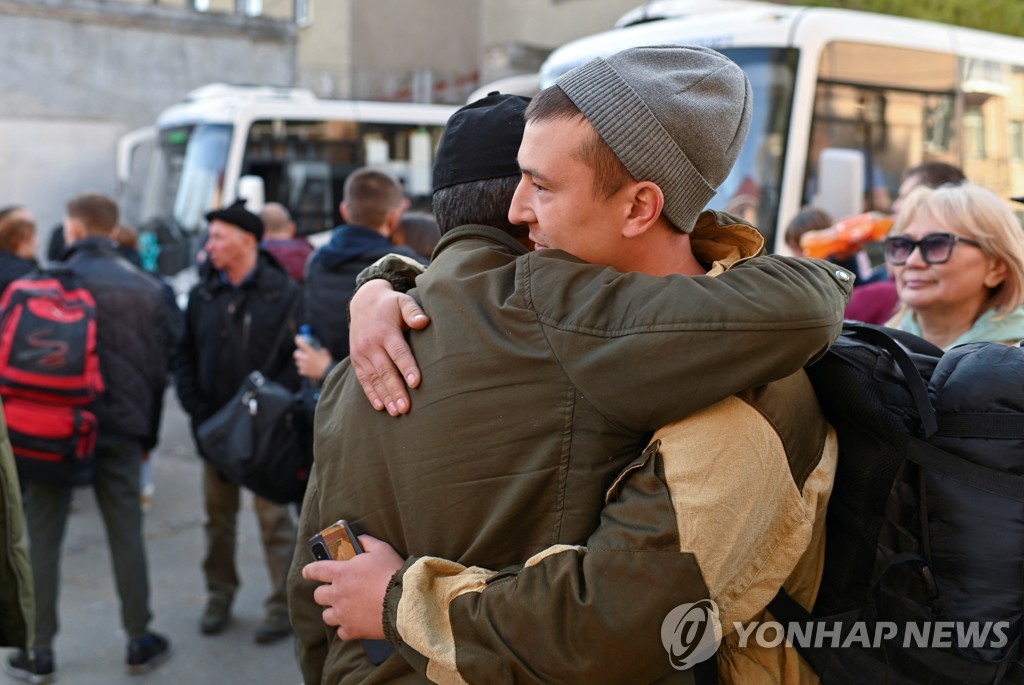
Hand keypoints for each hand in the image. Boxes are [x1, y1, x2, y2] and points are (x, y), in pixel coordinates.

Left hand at [294, 336, 332, 381]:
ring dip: (301, 361)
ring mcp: (304, 366)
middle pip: (296, 354)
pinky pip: (300, 369)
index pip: (301, 343)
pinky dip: (303, 369)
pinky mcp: (304, 372)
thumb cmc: (327, 362)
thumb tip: (316, 348)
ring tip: (306, 362)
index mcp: (310, 352)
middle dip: (298, 353)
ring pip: (298, 362)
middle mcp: (305, 358)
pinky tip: (307, 369)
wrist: (329, 372)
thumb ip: (318, 349)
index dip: (298, 340)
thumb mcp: (324, 352)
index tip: (298, 338)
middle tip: (302, 353)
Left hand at [302, 535, 404, 640]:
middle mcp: (336, 594)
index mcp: (340, 573)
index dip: (309, 571)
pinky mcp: (352, 630)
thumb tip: (359, 538)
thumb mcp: (382, 549)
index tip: (307, 572)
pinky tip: (355, 623)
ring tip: (345, 609)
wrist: (404, 601)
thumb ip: (366, 542)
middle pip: (318, 595)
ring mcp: (343, 614)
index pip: (315, 570)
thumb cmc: (392, 572)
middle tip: (336, 591)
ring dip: (334, 611)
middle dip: (325, 592)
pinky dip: (347, 628)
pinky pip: (341, 632)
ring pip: (327, 615)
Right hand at [349, 280, 429, 415]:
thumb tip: (424, 321)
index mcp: (385, 331)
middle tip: (406, 408)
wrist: (363, 302)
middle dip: (396, 390)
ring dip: (385, 396)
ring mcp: (361, 353)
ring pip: (374, 379)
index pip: (398, 352)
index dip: (407, 367)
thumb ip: (413, 311)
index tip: (416, 383)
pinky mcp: (356, 360)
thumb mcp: (402, 301)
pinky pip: (363, 379)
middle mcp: (371, 344)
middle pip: (385, 371)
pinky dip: (371, 394)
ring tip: (397, 412)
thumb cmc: (390, 304)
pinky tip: (380, 406)